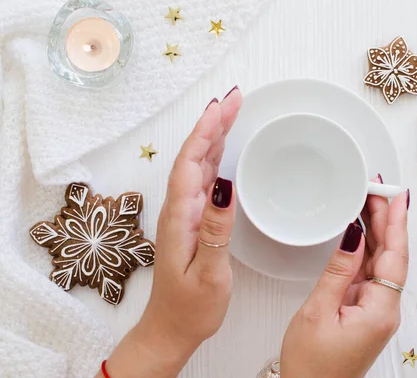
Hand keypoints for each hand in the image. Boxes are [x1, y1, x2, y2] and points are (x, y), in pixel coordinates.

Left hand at [96, 87, 242, 377]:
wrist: (172, 328)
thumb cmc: (191, 307)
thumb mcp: (209, 272)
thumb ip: (215, 228)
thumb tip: (225, 185)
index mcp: (180, 218)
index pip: (190, 164)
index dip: (205, 132)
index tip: (222, 106)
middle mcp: (179, 210)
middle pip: (193, 156)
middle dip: (212, 124)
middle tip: (234, 98)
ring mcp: (185, 214)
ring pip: (198, 164)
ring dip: (213, 135)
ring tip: (231, 111)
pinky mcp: (193, 220)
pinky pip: (203, 179)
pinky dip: (214, 157)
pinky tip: (223, 148)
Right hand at [281, 182, 408, 377]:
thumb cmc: (312, 366)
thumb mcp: (318, 312)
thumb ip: (338, 271)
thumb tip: (353, 235)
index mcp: (380, 310)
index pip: (394, 256)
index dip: (397, 222)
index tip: (398, 195)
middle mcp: (385, 309)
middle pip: (392, 255)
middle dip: (387, 219)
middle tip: (379, 188)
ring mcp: (377, 310)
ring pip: (382, 262)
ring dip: (378, 231)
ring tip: (369, 201)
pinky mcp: (366, 311)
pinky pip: (370, 273)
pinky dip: (366, 249)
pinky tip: (360, 233)